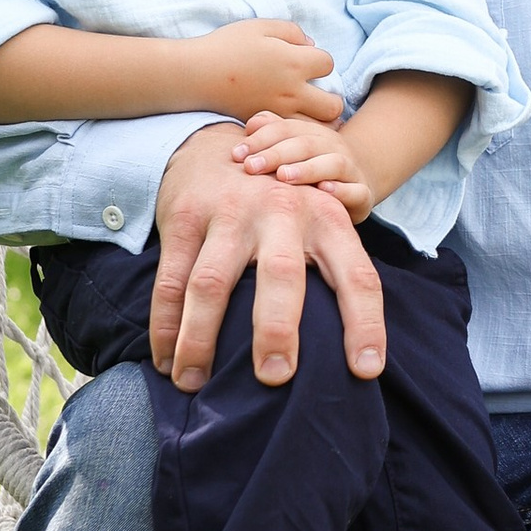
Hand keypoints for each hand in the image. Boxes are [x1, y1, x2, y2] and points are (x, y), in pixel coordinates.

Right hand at [149, 126, 384, 390]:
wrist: (218, 145)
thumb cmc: (281, 207)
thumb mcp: (318, 221)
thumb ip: (334, 271)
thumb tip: (351, 356)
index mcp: (326, 219)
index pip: (357, 276)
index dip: (365, 323)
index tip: (365, 371)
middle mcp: (281, 212)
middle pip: (281, 274)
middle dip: (278, 329)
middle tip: (276, 378)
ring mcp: (229, 213)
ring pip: (211, 283)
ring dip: (201, 339)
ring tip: (194, 384)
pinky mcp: (184, 218)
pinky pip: (170, 280)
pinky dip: (164, 326)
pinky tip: (165, 361)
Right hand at [186, 19, 342, 123]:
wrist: (194, 75)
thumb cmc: (227, 46)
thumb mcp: (261, 26)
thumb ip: (292, 32)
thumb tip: (310, 44)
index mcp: (294, 62)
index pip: (329, 64)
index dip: (321, 61)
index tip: (307, 61)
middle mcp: (292, 92)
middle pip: (334, 105)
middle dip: (332, 99)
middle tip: (319, 93)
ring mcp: (279, 113)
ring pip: (317, 128)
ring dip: (318, 120)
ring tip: (309, 112)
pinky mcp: (265, 127)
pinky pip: (293, 136)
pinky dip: (298, 132)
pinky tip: (291, 121)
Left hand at [238, 110, 375, 220]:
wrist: (355, 186)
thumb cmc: (312, 169)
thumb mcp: (292, 150)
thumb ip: (273, 133)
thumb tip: (251, 123)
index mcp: (314, 133)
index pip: (286, 129)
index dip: (261, 139)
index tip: (237, 155)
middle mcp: (334, 147)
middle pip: (306, 144)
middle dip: (277, 154)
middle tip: (251, 167)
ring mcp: (351, 170)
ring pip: (333, 163)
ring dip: (307, 169)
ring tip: (284, 176)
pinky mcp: (363, 193)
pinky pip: (356, 190)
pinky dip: (342, 190)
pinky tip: (324, 191)